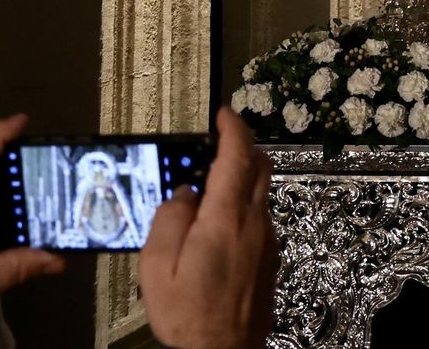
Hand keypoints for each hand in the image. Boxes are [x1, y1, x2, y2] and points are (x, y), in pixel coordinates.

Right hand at [139, 109, 275, 348]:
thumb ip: (169, 220)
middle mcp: (255, 222)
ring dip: (240, 178)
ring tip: (207, 190)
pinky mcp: (270, 257)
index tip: (224, 113)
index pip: (238, 155)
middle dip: (241, 145)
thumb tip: (184, 192)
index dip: (233, 127)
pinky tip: (217, 225)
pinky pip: (259, 217)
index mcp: (227, 218)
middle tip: (217, 142)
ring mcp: (267, 240)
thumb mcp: (158, 268)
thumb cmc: (188, 315)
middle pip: (259, 166)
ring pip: (260, 192)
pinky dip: (242, 205)